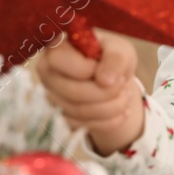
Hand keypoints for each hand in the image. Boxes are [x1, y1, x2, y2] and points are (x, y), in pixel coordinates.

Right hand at [35, 29, 144, 155]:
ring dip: (112, 106)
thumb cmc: (111, 58)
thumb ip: (115, 58)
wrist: (113, 79)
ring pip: (81, 111)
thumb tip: (105, 80)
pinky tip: (122, 109)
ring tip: (125, 94)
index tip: (109, 67)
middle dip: (107, 92)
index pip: (60, 61)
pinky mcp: (63, 116)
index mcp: (56, 49)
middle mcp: (48, 73)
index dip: (89, 69)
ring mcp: (53, 97)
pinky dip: (110, 120)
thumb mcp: (120, 50)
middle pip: (73, 92)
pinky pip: (86, 125)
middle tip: (124, 83)